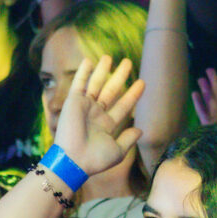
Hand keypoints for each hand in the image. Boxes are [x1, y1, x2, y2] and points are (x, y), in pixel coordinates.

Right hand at [53, 57, 144, 175]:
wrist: (74, 160)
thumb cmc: (96, 159)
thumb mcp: (118, 151)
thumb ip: (129, 139)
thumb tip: (141, 130)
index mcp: (107, 125)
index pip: (124, 105)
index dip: (133, 94)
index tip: (142, 82)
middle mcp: (96, 114)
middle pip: (111, 91)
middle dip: (119, 77)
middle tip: (128, 62)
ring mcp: (85, 107)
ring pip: (96, 84)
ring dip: (102, 70)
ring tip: (109, 57)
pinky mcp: (73, 102)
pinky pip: (79, 83)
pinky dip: (83, 72)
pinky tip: (88, 61)